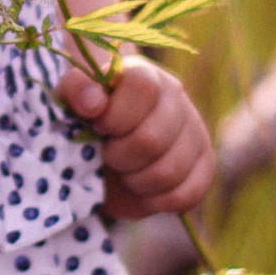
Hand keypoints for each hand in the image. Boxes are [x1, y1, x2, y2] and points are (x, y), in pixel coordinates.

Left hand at [56, 54, 215, 219]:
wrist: (104, 151)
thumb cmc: (86, 121)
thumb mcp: (70, 100)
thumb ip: (76, 89)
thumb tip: (93, 102)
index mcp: (144, 74)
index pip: (142, 88)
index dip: (115, 116)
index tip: (98, 127)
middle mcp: (176, 98)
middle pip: (151, 139)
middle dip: (118, 156)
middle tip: (106, 154)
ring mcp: (195, 131)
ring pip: (168, 172)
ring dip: (135, 181)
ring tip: (123, 171)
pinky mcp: (205, 165)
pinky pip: (187, 195)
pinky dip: (158, 200)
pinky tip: (143, 188)